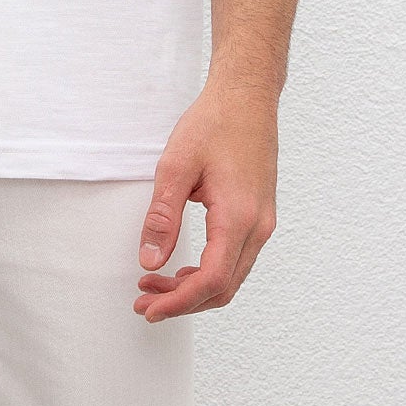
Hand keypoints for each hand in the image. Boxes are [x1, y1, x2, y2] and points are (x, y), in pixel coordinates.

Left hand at [134, 77, 279, 320]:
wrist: (247, 97)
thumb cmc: (215, 123)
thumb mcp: (175, 167)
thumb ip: (162, 217)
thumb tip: (150, 260)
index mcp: (238, 217)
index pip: (210, 281)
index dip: (178, 302)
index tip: (148, 308)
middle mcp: (257, 226)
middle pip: (222, 288)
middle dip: (182, 303)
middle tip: (143, 303)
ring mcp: (262, 223)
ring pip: (231, 278)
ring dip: (194, 290)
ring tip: (155, 286)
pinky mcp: (259, 217)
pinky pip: (235, 260)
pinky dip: (208, 274)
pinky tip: (181, 269)